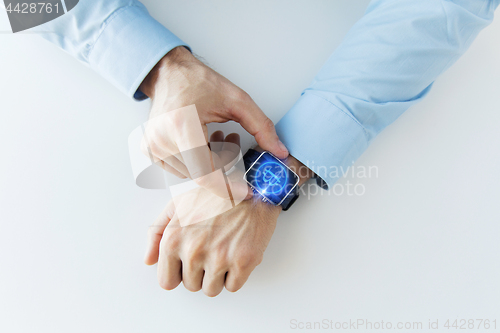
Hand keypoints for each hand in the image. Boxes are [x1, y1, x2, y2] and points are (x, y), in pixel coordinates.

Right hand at [139, 46, 287, 199]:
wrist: (170, 74)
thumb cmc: (199, 83)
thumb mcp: (237, 101)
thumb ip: (262, 127)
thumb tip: (279, 151)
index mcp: (182, 126)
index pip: (205, 174)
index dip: (227, 187)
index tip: (244, 190)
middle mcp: (162, 139)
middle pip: (202, 174)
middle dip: (222, 164)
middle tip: (230, 141)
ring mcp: (153, 147)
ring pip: (192, 174)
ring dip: (209, 163)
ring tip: (213, 137)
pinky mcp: (149, 151)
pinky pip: (180, 169)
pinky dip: (195, 161)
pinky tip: (199, 142)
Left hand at [144, 187, 280, 296]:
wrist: (255, 189)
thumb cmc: (217, 195)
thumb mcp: (178, 204)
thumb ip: (157, 232)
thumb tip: (149, 260)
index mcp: (173, 239)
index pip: (167, 281)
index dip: (179, 273)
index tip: (188, 263)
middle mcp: (193, 250)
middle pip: (191, 286)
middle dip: (200, 272)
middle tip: (211, 250)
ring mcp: (219, 258)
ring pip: (211, 290)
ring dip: (218, 276)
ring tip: (223, 251)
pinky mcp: (243, 262)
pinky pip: (233, 287)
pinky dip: (236, 275)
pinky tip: (236, 254)